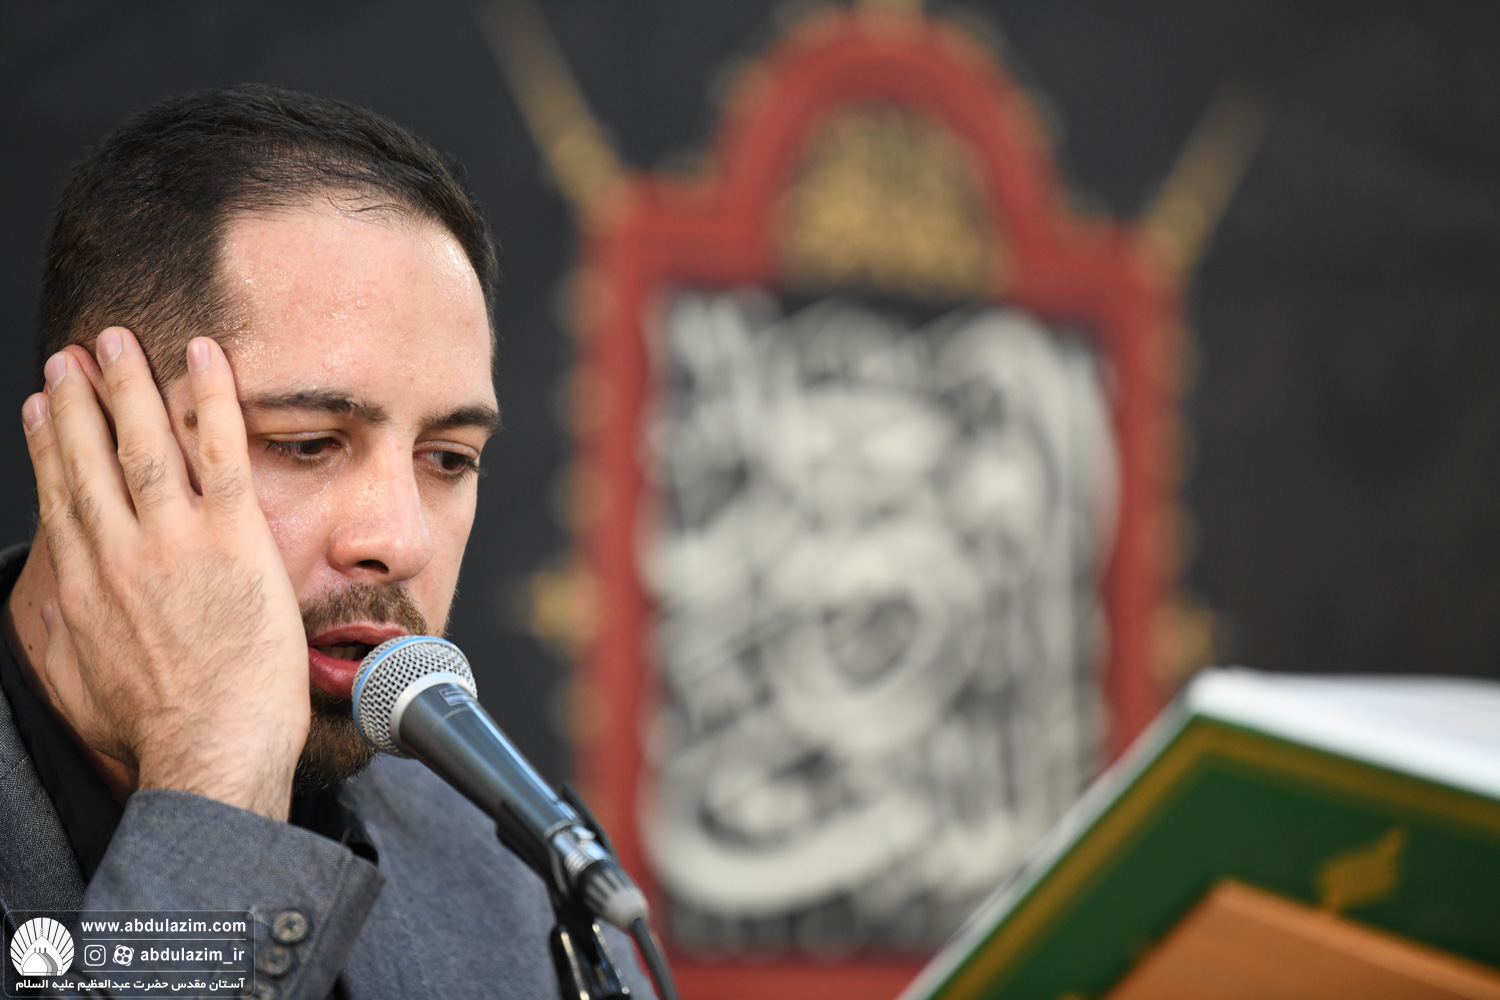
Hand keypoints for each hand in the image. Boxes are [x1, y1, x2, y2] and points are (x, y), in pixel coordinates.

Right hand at [21, 328, 308, 819]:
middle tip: (72, 354)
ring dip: (128, 383)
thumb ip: (57, 644)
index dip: (50, 445)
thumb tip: (41, 614)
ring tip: (118, 339)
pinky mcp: (231, 538)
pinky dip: (212, 397)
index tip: (44, 407)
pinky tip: (206, 354)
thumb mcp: (84, 692)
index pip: (63, 498)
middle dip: (78, 399)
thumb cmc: (158, 733)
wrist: (211, 749)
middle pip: (89, 457)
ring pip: (144, 441)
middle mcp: (118, 552)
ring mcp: (174, 540)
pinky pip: (221, 450)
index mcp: (84, 587)